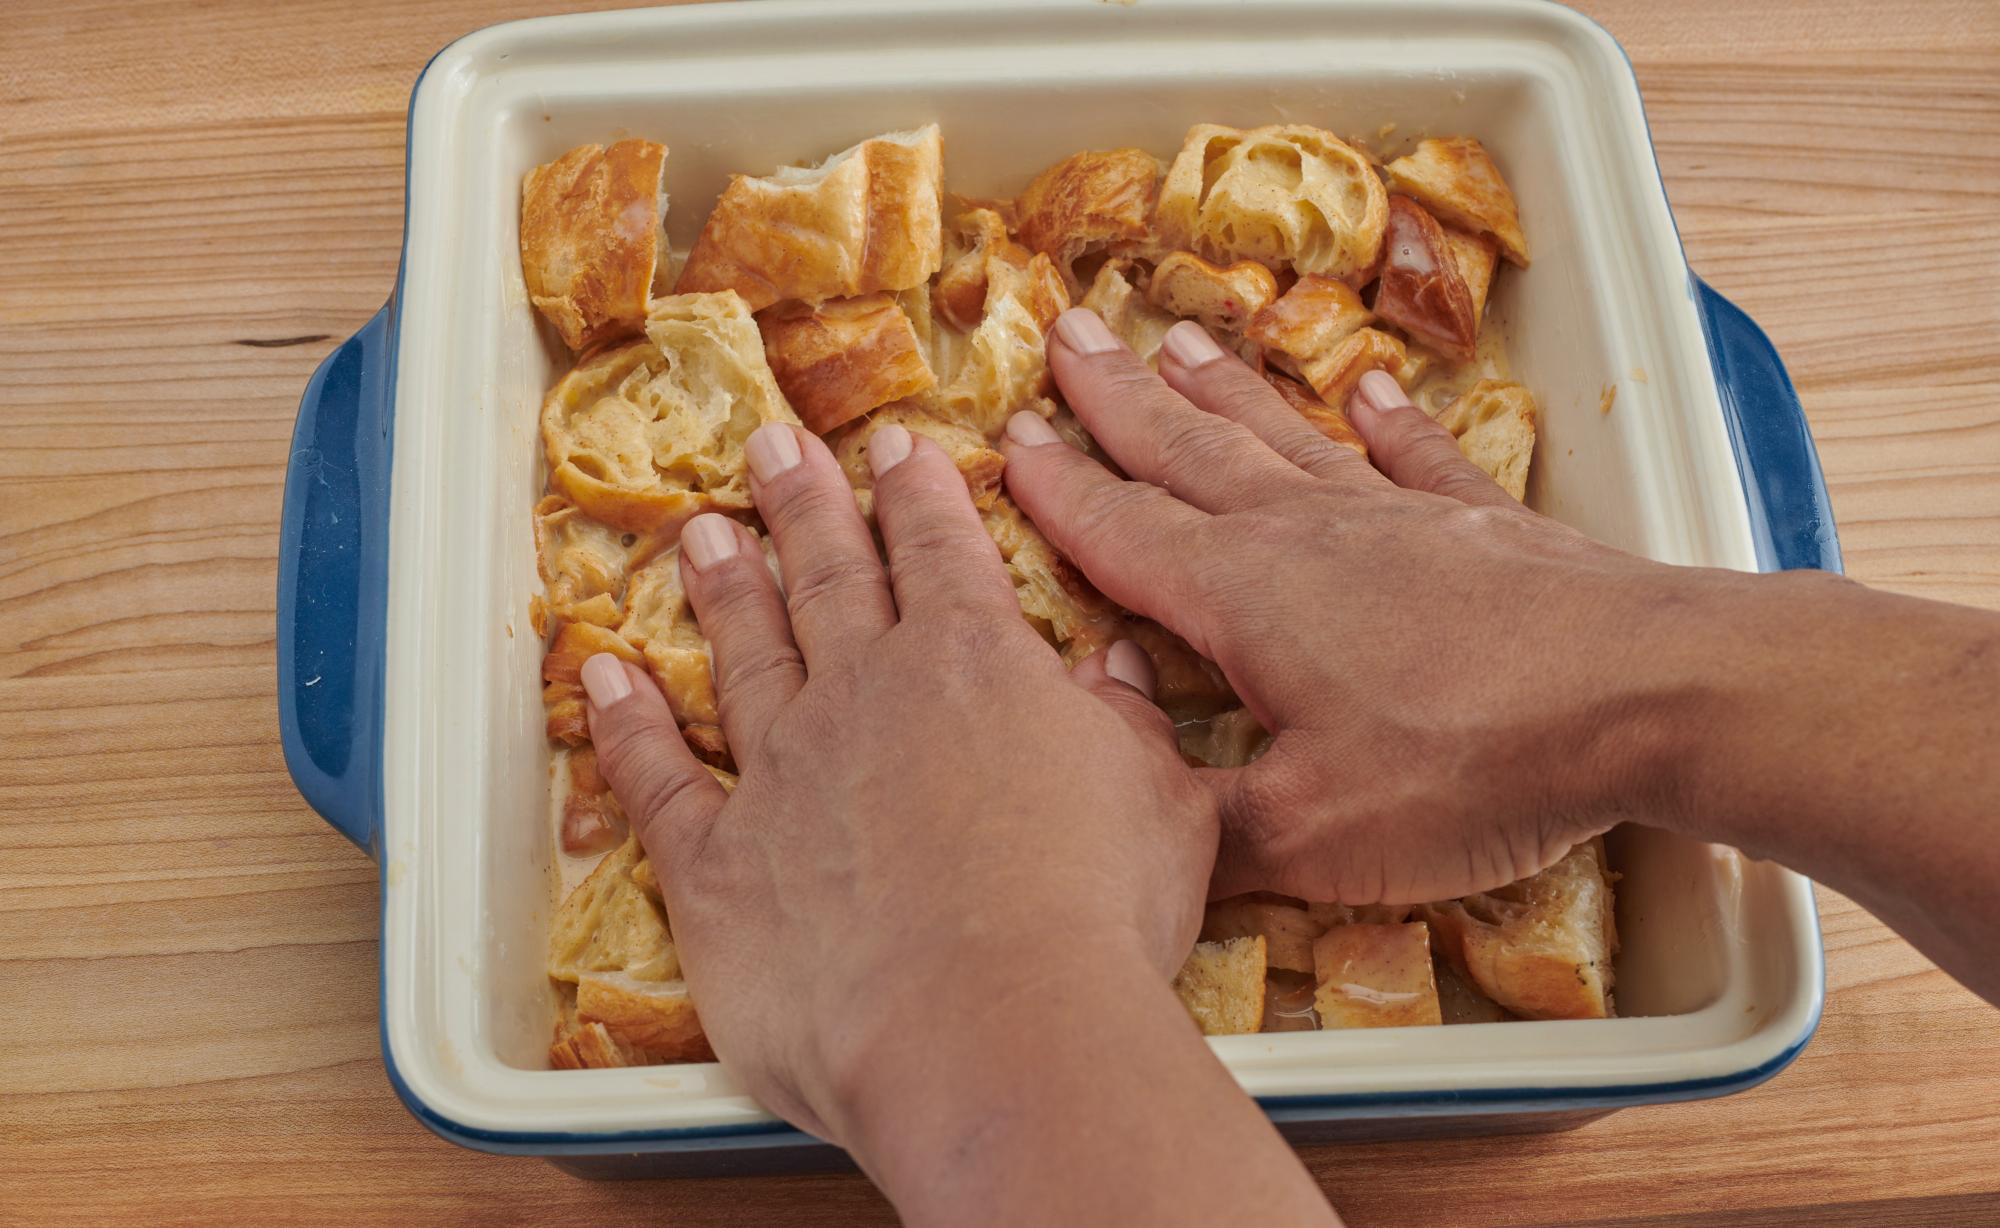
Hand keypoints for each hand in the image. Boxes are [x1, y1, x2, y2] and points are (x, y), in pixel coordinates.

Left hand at [576, 420, 1212, 1146]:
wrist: (993, 1027)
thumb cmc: (1096, 914)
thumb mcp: (1159, 800)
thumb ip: (1129, 724)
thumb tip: (1114, 668)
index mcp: (973, 663)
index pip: (939, 550)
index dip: (915, 493)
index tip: (894, 448)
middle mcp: (865, 694)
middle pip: (830, 578)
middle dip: (805, 505)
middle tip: (775, 445)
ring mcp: (781, 772)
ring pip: (743, 654)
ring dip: (723, 590)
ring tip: (703, 533)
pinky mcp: (716, 863)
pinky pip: (659, 780)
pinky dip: (627, 728)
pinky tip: (608, 680)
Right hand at [1002, 309, 1709, 904]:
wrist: (1646, 694)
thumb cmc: (1468, 766)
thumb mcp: (1312, 832)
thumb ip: (1207, 831)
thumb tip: (1130, 832)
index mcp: (1244, 597)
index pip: (1123, 532)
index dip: (1058, 491)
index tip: (1006, 439)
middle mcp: (1305, 534)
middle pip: (1188, 452)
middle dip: (1117, 398)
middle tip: (1066, 333)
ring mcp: (1397, 519)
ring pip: (1283, 437)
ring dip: (1223, 389)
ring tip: (1173, 337)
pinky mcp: (1482, 528)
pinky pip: (1416, 460)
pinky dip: (1387, 423)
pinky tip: (1370, 391)